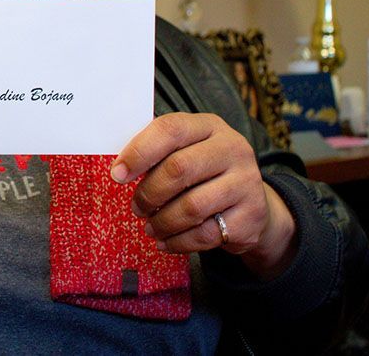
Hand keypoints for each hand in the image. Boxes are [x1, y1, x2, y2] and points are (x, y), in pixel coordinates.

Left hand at [111, 113, 296, 279]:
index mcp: (209, 126)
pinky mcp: (252, 216)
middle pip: (178, 169)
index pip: (170, 130)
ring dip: (161, 221)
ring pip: (192, 206)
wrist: (251, 203)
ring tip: (150, 227)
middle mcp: (232, 149)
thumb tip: (120, 169)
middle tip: (136, 207)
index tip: (117, 174)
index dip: (139, 152)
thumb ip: (157, 153)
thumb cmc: (204, 173)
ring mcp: (246, 182)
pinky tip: (165, 241)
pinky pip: (205, 234)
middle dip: (149, 193)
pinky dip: (178, 242)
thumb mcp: (186, 151)